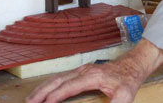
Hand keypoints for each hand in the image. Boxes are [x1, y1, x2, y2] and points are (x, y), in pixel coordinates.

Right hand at [26, 39, 162, 102]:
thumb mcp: (124, 96)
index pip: (68, 87)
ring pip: (58, 78)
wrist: (133, 64)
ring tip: (31, 98)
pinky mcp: (83, 71)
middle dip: (42, 92)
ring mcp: (82, 70)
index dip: (54, 96)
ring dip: (43, 88)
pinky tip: (45, 91)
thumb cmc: (128, 80)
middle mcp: (84, 71)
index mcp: (91, 76)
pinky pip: (62, 77)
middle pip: (58, 80)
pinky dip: (51, 84)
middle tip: (29, 102)